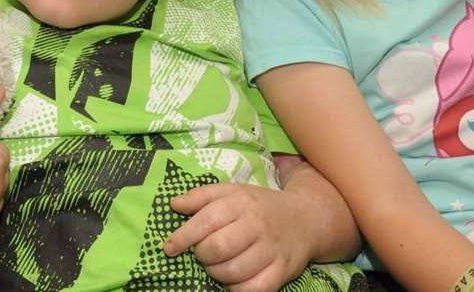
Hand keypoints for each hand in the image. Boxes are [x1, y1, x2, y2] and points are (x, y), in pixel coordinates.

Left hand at [163, 182, 310, 291]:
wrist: (304, 219)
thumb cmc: (258, 206)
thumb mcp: (231, 191)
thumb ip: (201, 196)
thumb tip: (174, 204)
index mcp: (240, 203)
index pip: (206, 220)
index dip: (183, 237)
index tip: (169, 247)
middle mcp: (256, 225)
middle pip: (219, 248)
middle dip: (202, 255)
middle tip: (201, 254)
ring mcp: (271, 250)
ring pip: (234, 271)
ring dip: (216, 273)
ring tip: (216, 266)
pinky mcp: (282, 271)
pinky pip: (255, 289)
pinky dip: (237, 289)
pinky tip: (232, 281)